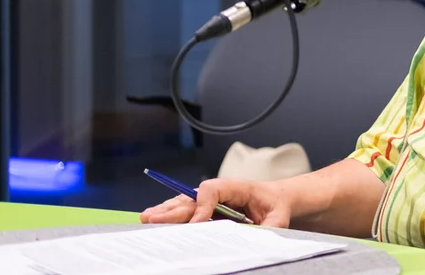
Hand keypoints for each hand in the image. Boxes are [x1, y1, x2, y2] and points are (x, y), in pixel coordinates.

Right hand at [139, 178, 291, 227]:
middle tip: (152, 218)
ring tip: (147, 218)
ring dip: (166, 211)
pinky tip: (156, 219)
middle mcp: (220, 191)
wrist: (275, 199)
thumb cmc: (275, 206)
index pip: (213, 190)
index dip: (202, 205)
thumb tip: (250, 237)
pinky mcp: (206, 208)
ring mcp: (211, 199)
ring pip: (185, 202)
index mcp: (238, 187)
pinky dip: (171, 215)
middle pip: (192, 197)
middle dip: (172, 209)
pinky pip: (187, 209)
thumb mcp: (277, 218)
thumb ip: (266, 227)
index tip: (197, 223)